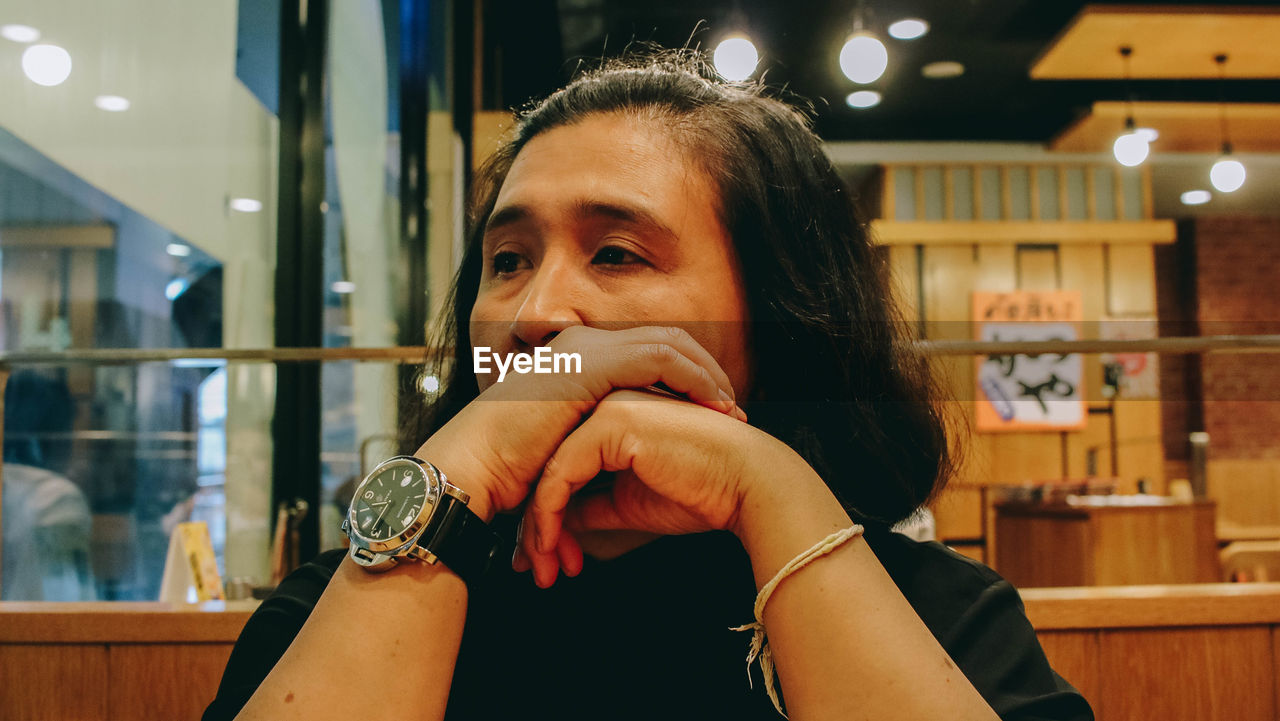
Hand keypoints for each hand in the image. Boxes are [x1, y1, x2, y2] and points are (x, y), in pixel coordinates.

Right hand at [415, 326, 745, 522]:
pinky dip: (694, 380)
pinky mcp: (591, 362)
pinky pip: (661, 359)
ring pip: (671, 343)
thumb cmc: (505, 473)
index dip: (684, 375)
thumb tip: (618, 465)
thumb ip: (593, 439)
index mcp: (573, 358)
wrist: (472, 470)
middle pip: (665, 338)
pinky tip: (714, 407)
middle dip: (705, 371)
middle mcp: (581, 344)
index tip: (713, 410)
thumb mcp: (562, 446)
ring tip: (731, 410)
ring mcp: (585, 348)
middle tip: (733, 407)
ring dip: (707, 375)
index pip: (645, 350)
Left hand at [515, 389, 799, 587]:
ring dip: (537, 524)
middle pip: (551, 465)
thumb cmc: (700, 492)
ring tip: (539, 568)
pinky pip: (562, 474)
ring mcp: (607, 408)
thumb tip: (558, 522)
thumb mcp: (630, 502)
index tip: (540, 556)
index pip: (564, 464)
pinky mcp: (611, 424)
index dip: (547, 513)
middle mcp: (605, 402)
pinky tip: (551, 547)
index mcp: (613, 414)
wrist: (746, 484)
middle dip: (534, 521)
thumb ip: (592, 504)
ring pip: (549, 470)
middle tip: (528, 567)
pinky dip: (549, 515)